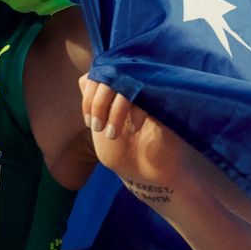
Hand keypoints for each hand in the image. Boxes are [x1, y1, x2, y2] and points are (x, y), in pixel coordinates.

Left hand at [77, 74, 185, 197]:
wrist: (147, 174)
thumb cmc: (122, 152)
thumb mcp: (99, 127)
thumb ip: (91, 103)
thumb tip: (84, 79)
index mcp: (118, 92)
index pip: (99, 76)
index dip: (89, 98)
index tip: (88, 122)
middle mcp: (134, 89)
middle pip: (111, 76)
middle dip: (98, 104)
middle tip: (97, 128)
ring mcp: (150, 94)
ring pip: (128, 84)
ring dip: (115, 110)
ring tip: (112, 134)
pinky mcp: (166, 103)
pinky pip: (148, 94)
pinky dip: (136, 111)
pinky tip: (133, 128)